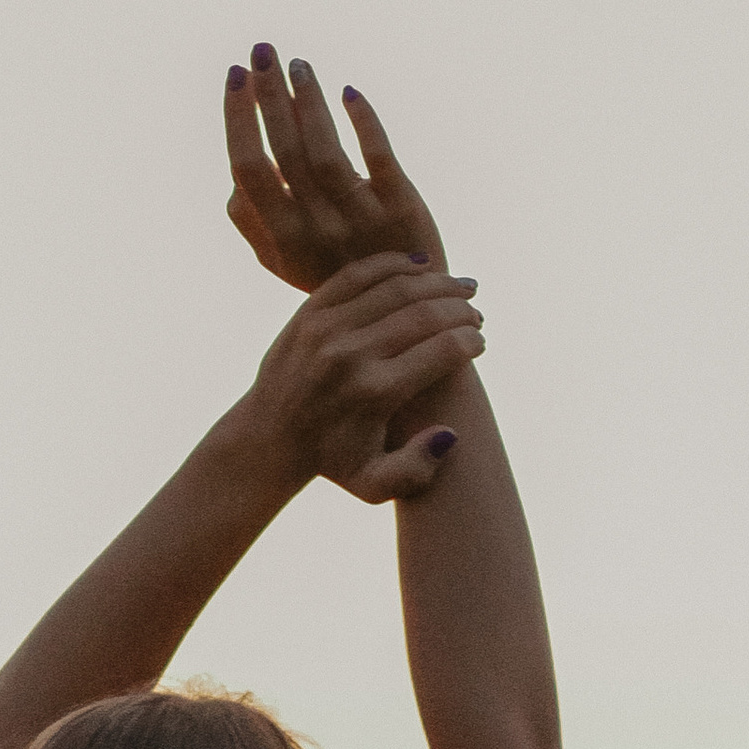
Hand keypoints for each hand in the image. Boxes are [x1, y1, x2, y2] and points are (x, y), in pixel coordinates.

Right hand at [224, 50, 445, 286]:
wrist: (403, 314)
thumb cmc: (335, 278)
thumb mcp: (284, 264)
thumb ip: (255, 225)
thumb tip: (235, 180)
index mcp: (281, 241)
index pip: (248, 171)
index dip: (239, 120)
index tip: (235, 77)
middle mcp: (316, 231)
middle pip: (284, 152)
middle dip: (270, 95)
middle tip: (262, 51)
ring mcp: (359, 220)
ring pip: (326, 150)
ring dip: (309, 100)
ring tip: (299, 64)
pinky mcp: (400, 208)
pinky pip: (379, 157)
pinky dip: (363, 121)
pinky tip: (348, 92)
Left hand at [244, 254, 483, 503]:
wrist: (269, 438)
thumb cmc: (332, 461)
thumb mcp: (372, 484)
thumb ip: (415, 471)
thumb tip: (449, 433)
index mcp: (373, 394)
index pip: (440, 351)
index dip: (470, 341)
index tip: (480, 341)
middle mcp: (351, 356)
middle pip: (424, 314)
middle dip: (460, 310)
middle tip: (476, 313)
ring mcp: (328, 328)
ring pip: (396, 288)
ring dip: (437, 283)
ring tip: (460, 287)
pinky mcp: (309, 311)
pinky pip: (359, 274)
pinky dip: (395, 264)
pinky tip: (422, 268)